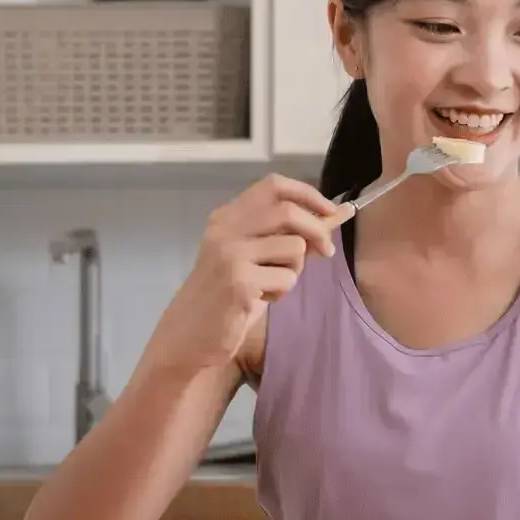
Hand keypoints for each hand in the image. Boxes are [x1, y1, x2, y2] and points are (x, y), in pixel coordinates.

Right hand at [142, 174, 340, 373]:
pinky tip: (260, 300)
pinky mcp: (239, 282)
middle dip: (317, 230)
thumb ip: (281, 237)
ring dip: (294, 270)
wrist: (190, 334)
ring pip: (294, 247)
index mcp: (227, 216)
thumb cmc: (225, 295)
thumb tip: (330, 220)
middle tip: (326, 251)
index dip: (307, 194)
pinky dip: (282, 292)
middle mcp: (226, 229)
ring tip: (271, 284)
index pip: (274, 185)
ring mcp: (230, 254)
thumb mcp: (250, 258)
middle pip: (288, 211)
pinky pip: (287, 279)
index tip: (329, 211)